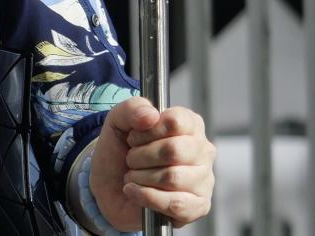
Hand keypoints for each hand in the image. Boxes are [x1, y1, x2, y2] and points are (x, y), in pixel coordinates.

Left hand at [89, 97, 214, 230]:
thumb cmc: (121, 151)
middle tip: (131, 159)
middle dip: (141, 156)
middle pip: (173, 150)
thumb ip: (132, 108)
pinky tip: (135, 192)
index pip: (175, 121)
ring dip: (141, 177)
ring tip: (134, 175)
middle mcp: (202, 149)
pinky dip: (147, 197)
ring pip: (173, 178)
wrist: (111, 186)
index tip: (133, 138)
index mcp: (189, 123)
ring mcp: (204, 179)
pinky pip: (176, 205)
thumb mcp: (118, 121)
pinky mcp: (199, 206)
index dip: (148, 131)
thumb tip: (151, 115)